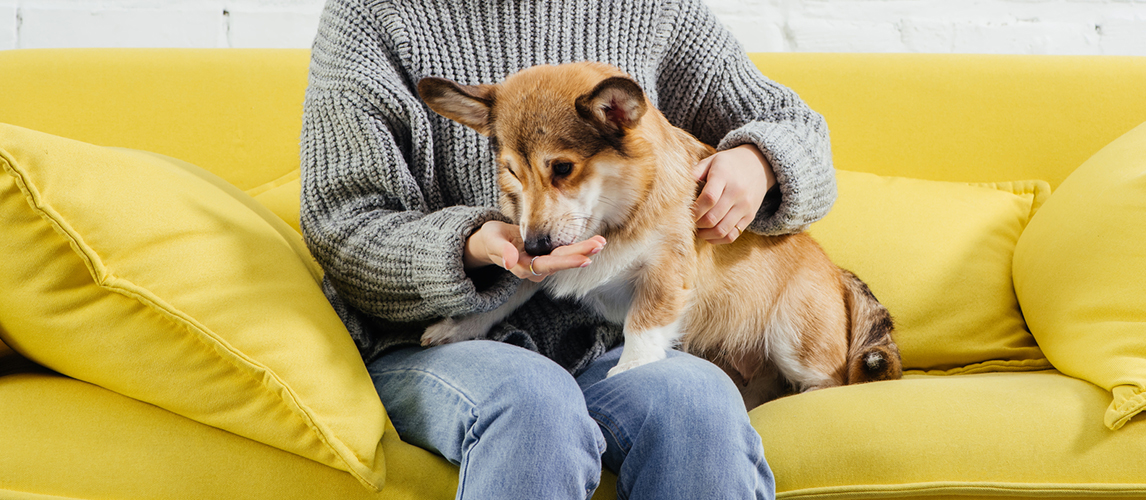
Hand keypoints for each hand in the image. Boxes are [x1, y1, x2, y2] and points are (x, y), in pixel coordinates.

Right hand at [465, 220, 605, 281]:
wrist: (492, 242)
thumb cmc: (491, 239)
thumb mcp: (492, 241)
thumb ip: (502, 250)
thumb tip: (511, 261)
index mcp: (522, 266)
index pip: (547, 265)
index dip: (566, 262)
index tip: (584, 259)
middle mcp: (535, 268)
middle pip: (561, 262)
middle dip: (581, 254)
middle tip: (599, 246)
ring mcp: (542, 262)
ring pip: (566, 258)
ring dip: (583, 251)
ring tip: (600, 243)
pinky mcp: (547, 255)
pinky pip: (565, 252)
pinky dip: (579, 247)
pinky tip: (594, 243)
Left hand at [692, 144, 775, 244]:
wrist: (759, 165)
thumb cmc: (728, 164)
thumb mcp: (712, 161)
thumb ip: (695, 172)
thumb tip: (678, 187)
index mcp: (724, 176)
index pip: (709, 198)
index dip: (694, 210)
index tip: (685, 212)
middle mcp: (737, 192)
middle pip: (713, 218)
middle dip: (696, 224)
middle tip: (688, 222)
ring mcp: (745, 206)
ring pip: (721, 230)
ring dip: (705, 234)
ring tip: (696, 229)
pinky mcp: (749, 217)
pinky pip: (732, 236)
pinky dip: (717, 239)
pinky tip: (708, 234)